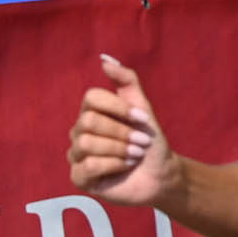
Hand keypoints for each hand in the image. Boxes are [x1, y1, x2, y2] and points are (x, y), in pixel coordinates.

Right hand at [67, 56, 179, 208]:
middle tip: (141, 142)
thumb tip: (104, 59)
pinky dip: (114, 165)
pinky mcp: (79, 177)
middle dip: (122, 132)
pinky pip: (89, 166)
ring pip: (86, 143)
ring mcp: (76, 155)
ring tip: (135, 155)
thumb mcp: (143, 108)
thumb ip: (127, 81)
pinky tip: (124, 167)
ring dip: (120, 149)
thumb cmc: (150, 142)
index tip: (142, 118)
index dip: (118, 107)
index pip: (91, 97)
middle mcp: (79, 132)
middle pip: (89, 121)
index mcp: (92, 112)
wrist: (161, 173)